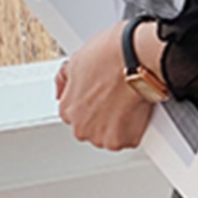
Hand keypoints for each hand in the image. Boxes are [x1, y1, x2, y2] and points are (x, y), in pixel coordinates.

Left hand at [56, 21, 155, 151]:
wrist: (136, 60)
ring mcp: (104, 136)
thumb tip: (61, 88)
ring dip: (119, 124)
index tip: (101, 95)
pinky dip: (135, 127)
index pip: (74, 114)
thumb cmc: (109, 57)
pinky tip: (136, 109)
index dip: (90, 102)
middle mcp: (81, 128)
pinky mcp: (126, 140)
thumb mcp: (77, 61)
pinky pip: (130, 138)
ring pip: (111, 135)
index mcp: (67, 110)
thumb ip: (65, 80)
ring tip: (127, 102)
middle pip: (92, 127)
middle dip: (103, 116)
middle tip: (116, 97)